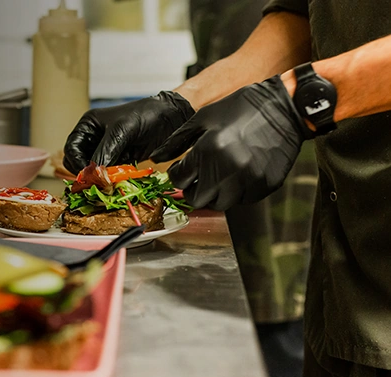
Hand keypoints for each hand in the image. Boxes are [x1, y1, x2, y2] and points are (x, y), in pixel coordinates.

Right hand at [62, 91, 194, 173]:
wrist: (172, 117)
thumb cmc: (145, 114)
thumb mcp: (122, 130)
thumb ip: (106, 151)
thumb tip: (94, 173)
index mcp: (89, 125)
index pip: (71, 149)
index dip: (76, 163)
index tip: (87, 174)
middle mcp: (94, 138)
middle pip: (78, 162)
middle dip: (86, 172)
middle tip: (96, 181)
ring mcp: (106, 150)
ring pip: (93, 170)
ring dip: (99, 178)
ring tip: (108, 181)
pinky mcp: (120, 160)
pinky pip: (108, 174)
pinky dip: (110, 179)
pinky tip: (117, 180)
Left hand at [150, 75, 313, 210]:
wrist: (285, 108)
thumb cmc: (242, 109)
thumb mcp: (203, 118)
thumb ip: (176, 140)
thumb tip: (155, 157)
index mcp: (208, 150)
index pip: (179, 180)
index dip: (178, 175)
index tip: (183, 169)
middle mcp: (227, 169)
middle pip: (197, 199)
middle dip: (194, 189)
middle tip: (199, 176)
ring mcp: (248, 180)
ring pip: (220, 203)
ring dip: (215, 193)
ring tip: (219, 174)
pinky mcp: (265, 185)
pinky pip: (243, 200)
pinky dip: (237, 191)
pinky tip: (239, 173)